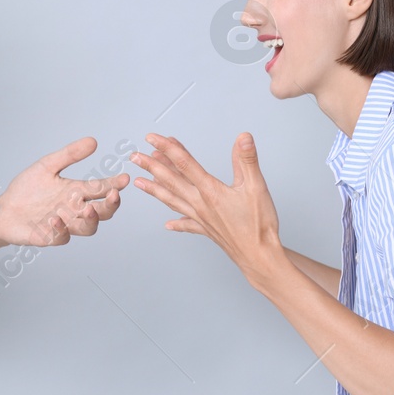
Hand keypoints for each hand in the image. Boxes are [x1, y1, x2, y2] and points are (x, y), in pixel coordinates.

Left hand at [0, 137, 129, 246]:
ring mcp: (63, 225)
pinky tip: (54, 219)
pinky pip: (61, 238)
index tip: (124, 178)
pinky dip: (60, 230)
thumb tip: (92, 141)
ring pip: (88, 228)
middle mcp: (74, 210)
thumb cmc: (27, 189)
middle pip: (102, 212)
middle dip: (111, 205)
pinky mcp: (48, 237)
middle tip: (114, 196)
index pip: (101, 189)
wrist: (3, 210)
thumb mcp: (47, 166)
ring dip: (91, 219)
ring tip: (88, 209)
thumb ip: (69, 155)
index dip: (114, 185)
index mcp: (76, 192)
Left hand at [128, 131, 284, 283]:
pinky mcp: (206, 231)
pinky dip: (176, 223)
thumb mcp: (256, 187)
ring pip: (173, 200)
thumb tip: (243, 138)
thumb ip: (247, 160)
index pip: (185, 164)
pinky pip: (186, 225)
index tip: (152, 138)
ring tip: (140, 182)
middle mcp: (200, 204)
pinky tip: (168, 224)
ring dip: (155, 190)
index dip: (167, 148)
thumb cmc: (258, 224)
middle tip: (135, 157)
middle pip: (171, 181)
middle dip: (152, 166)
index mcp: (210, 191)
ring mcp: (201, 218)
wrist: (258, 256)